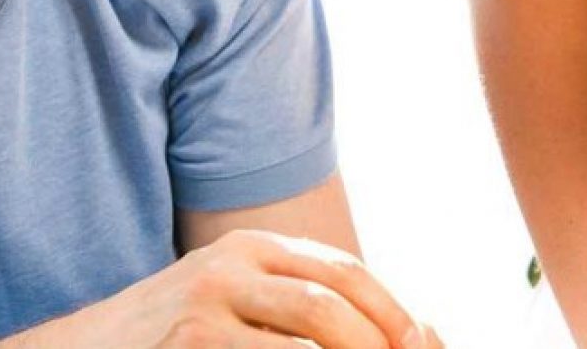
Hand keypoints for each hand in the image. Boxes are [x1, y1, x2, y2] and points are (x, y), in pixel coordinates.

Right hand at [0, 230, 444, 348]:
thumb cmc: (170, 335)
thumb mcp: (231, 301)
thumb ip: (288, 304)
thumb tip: (386, 327)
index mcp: (254, 247)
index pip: (346, 273)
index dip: (391, 312)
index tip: (415, 344)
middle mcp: (233, 263)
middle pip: (335, 301)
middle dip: (382, 340)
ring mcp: (208, 302)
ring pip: (312, 328)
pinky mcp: (191, 340)